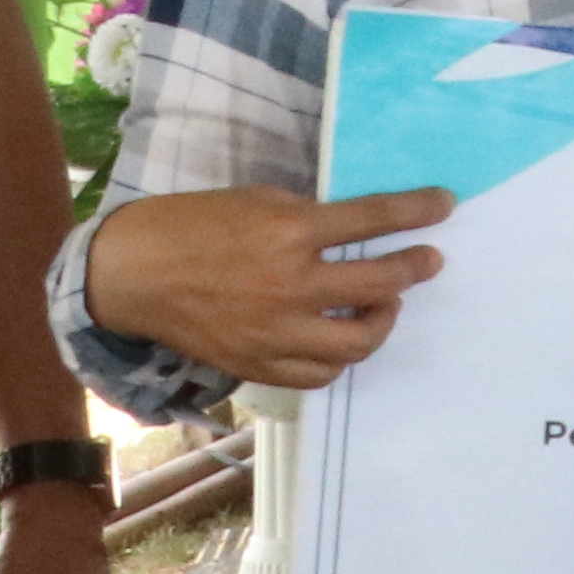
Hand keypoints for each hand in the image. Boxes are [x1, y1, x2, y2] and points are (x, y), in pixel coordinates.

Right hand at [81, 185, 455, 388]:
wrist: (130, 274)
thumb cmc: (190, 225)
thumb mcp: (255, 200)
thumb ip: (307, 218)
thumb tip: (357, 230)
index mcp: (288, 231)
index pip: (374, 218)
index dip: (418, 211)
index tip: (444, 206)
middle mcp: (290, 285)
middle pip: (381, 283)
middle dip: (414, 268)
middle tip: (428, 260)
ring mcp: (275, 331)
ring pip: (359, 340)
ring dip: (384, 320)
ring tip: (385, 303)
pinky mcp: (258, 363)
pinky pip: (319, 373)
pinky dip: (340, 356)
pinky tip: (343, 337)